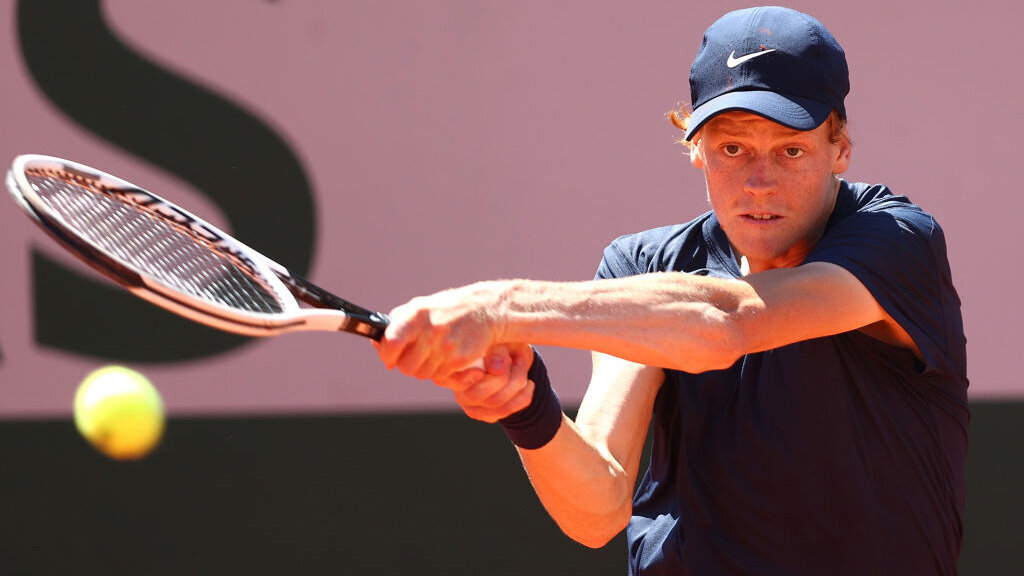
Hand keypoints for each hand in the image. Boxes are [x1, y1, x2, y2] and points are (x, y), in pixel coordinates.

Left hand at [377, 281, 508, 380]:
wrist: (485, 309)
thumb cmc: (448, 309)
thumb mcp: (421, 307)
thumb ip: (396, 322)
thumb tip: (376, 343)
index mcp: (417, 314)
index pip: (391, 343)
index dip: (387, 355)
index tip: (390, 358)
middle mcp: (431, 329)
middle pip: (406, 367)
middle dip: (409, 366)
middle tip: (416, 358)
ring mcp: (446, 345)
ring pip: (423, 374)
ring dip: (426, 370)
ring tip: (434, 355)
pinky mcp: (460, 358)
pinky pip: (440, 377)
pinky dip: (441, 372)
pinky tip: (446, 359)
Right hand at [436, 344, 534, 422]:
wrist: (514, 354)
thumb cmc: (502, 341)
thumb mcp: (502, 339)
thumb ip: (496, 351)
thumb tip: (495, 369)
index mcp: (453, 368)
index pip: (455, 381)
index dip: (469, 378)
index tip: (489, 365)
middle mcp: (457, 389)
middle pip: (476, 395)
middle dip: (504, 377)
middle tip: (515, 360)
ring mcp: (471, 405)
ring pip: (496, 404)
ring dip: (517, 384)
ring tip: (522, 367)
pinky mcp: (486, 415)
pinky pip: (506, 411)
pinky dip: (523, 397)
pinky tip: (528, 384)